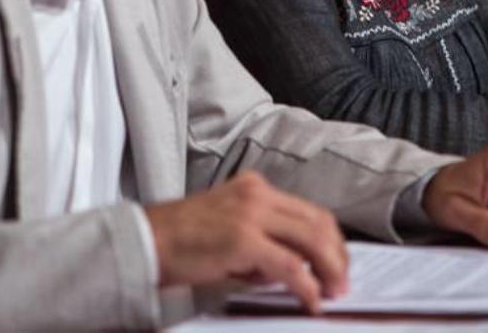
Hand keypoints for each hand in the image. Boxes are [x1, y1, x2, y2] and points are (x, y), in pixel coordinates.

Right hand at [146, 171, 347, 312]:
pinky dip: (306, 286)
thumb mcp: (228, 225)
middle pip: (318, 222)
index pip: (308, 210)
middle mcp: (258, 194)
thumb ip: (262, 237)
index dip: (331, 240)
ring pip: (311, 240)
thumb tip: (295, 267)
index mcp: (255, 187)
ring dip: (329, 269)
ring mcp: (251, 214)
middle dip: (337, 255)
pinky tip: (310, 301)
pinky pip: (289, 266)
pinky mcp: (243, 240)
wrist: (145, 241)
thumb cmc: (181, 240)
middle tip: (342, 283)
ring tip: (333, 293)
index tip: (337, 263)